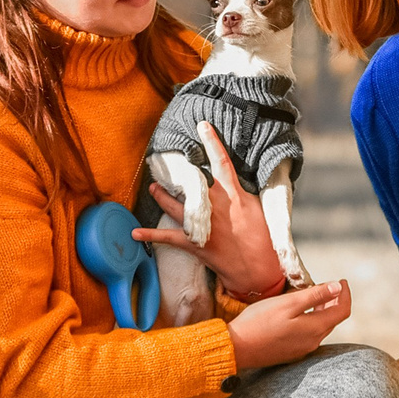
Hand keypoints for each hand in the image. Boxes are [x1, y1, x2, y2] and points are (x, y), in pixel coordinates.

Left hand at [133, 124, 287, 299]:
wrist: (259, 271)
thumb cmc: (264, 241)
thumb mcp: (258, 211)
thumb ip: (242, 195)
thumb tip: (233, 184)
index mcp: (233, 195)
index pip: (221, 162)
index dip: (211, 142)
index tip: (202, 125)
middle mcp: (214, 206)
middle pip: (190, 183)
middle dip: (176, 172)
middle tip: (163, 162)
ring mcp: (201, 224)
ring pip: (173, 205)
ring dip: (160, 195)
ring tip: (153, 188)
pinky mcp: (194, 244)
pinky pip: (166, 237)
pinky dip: (149, 235)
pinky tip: (135, 233)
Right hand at [227, 279, 350, 372]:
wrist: (236, 348)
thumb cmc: (259, 322)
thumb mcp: (288, 303)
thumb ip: (315, 295)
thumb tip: (338, 287)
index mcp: (314, 328)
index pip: (342, 311)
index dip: (345, 294)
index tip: (342, 281)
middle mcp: (312, 342)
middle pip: (333, 319)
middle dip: (335, 301)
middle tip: (331, 286)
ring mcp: (302, 349)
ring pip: (321, 327)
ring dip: (323, 311)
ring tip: (317, 297)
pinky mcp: (290, 352)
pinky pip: (309, 335)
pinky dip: (312, 320)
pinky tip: (301, 313)